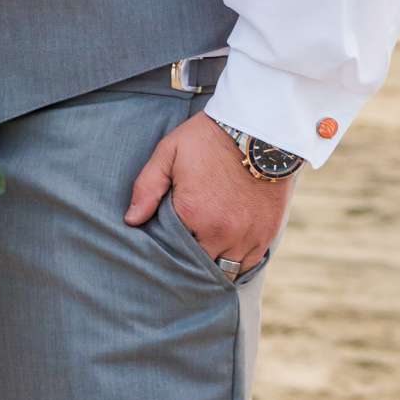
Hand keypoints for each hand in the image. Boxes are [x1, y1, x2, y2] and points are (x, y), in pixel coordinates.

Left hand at [123, 110, 291, 275]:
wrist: (259, 127)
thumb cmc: (209, 137)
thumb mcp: (169, 153)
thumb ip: (147, 187)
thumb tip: (131, 220)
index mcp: (193, 214)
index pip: (173, 252)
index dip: (169, 251)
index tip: (166, 245)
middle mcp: (221, 232)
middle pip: (200, 267)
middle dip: (190, 263)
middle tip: (183, 254)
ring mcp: (247, 236)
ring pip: (227, 271)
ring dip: (215, 265)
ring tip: (206, 255)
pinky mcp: (267, 234)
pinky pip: (250, 265)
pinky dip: (238, 263)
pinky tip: (228, 253)